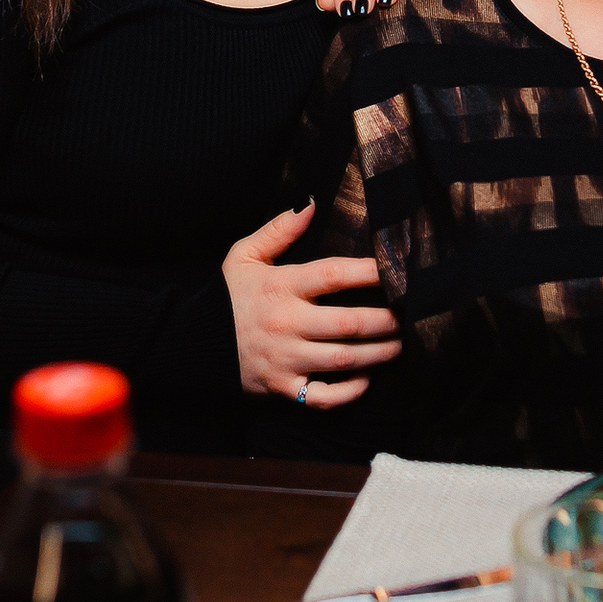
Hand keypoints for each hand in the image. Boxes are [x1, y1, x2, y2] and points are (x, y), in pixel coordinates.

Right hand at [223, 200, 400, 408]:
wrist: (193, 343)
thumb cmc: (228, 297)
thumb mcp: (244, 256)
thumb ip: (278, 230)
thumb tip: (310, 204)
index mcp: (280, 286)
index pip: (333, 275)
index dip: (370, 272)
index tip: (396, 270)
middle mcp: (286, 323)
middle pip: (348, 323)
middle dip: (386, 320)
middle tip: (408, 316)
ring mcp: (285, 359)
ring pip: (343, 360)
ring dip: (379, 354)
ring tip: (400, 345)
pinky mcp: (283, 388)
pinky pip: (323, 397)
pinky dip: (349, 392)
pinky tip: (366, 379)